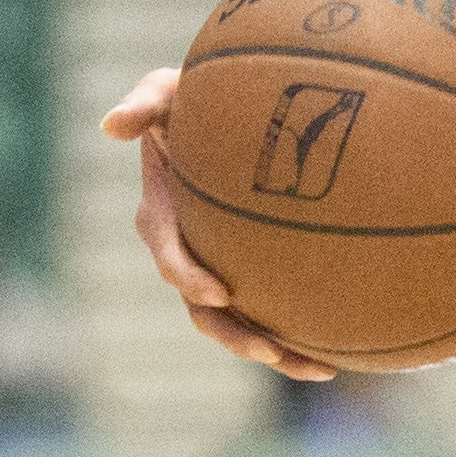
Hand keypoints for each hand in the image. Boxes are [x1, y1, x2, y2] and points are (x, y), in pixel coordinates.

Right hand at [100, 69, 334, 381]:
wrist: (228, 106)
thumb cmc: (194, 95)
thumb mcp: (166, 88)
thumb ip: (144, 101)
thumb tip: (112, 124)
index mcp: (164, 213)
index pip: (170, 252)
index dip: (188, 275)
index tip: (218, 291)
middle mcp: (189, 250)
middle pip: (204, 308)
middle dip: (235, 335)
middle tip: (271, 351)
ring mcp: (220, 264)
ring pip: (241, 321)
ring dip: (275, 349)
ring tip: (319, 368)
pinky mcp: (252, 267)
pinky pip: (272, 307)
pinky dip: (301, 330)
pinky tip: (343, 347)